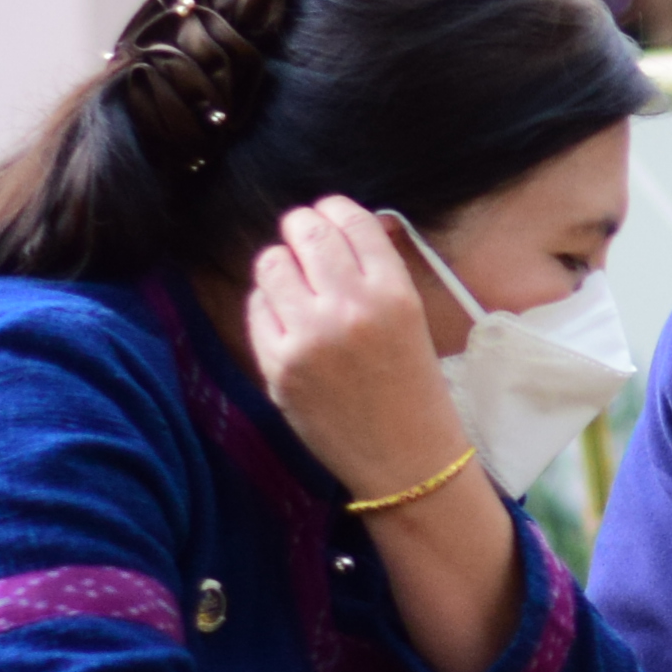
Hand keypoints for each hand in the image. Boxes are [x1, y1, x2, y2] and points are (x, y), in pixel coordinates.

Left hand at [246, 198, 467, 506]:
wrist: (408, 460)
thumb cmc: (414, 389)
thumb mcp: (412, 320)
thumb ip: (378, 272)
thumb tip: (344, 224)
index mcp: (393, 294)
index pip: (351, 220)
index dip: (334, 210)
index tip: (329, 216)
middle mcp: (351, 309)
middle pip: (306, 231)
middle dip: (302, 228)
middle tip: (304, 241)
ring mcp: (310, 338)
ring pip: (271, 263)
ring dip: (281, 265)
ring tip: (294, 283)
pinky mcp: (279, 366)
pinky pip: (257, 308)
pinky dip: (269, 306)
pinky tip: (288, 320)